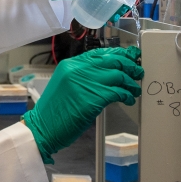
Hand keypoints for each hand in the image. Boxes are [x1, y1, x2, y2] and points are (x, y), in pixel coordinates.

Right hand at [22, 46, 142, 163]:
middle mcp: (78, 69)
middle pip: (112, 60)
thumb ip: (82, 76)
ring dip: (130, 82)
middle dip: (129, 65)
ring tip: (134, 89)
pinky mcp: (94, 98)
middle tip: (137, 71)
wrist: (43, 128)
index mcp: (70, 65)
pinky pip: (118, 92)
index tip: (128, 57)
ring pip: (118, 75)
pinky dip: (127, 95)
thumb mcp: (64, 85)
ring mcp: (86, 82)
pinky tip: (129, 100)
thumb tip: (105, 74)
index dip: (117, 54)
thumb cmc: (54, 112)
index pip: (99, 53)